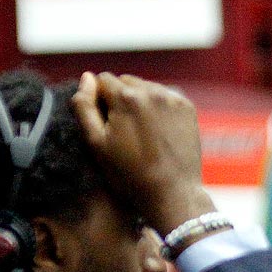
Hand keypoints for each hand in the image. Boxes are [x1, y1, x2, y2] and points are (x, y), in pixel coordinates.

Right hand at [70, 71, 211, 233]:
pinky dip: (158, 108)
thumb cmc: (130, 174)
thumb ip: (84, 106)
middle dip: (120, 98)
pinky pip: (165, 97)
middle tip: (123, 129)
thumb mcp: (96, 143)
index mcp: (127, 97)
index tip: (106, 123)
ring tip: (141, 132)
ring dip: (139, 101)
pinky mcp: (187, 108)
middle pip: (125, 81)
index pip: (102, 80)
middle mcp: (151, 91)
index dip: (99, 100)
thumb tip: (86, 77)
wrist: (172, 193)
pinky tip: (157, 131)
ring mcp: (172, 98)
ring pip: (145, 87)